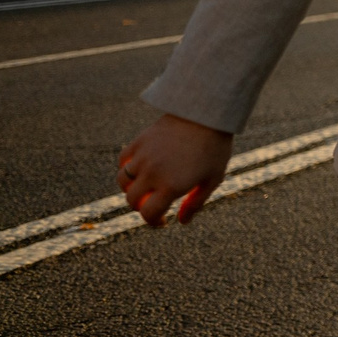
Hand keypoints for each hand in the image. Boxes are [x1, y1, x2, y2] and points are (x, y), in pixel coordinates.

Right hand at [117, 114, 234, 226]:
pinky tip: (141, 168)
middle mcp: (152, 173)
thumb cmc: (214, 148)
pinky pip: (123, 161)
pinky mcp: (139, 141)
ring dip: (131, 189)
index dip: (154, 222)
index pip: (148, 214)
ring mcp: (143, 156)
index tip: (162, 220)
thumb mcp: (212, 179)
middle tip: (155, 203)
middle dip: (142, 207)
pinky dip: (127, 168)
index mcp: (171, 186)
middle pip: (132, 200)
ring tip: (146, 187)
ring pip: (123, 181)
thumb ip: (196, 203)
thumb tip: (181, 222)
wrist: (207, 114)